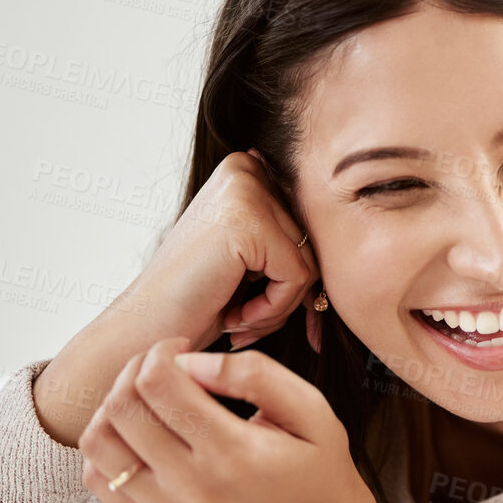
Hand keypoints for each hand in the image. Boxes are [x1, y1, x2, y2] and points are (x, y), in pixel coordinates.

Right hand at [33, 150, 318, 446]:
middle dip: (287, 294)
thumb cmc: (195, 303)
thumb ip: (289, 239)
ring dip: (279, 306)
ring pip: (311, 263)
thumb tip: (358, 238)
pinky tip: (233, 315)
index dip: (297, 277)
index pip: (311, 226)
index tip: (270, 309)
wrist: (144, 334)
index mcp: (247, 168)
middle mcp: (245, 167)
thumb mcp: (251, 259)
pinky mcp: (247, 221)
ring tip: (235, 316)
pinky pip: (299, 278)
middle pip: (314, 242)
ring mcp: (245, 189)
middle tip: (242, 317)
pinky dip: (272, 311)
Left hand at [77, 338, 394, 502]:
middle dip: (136, 370)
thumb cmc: (314, 462)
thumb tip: (189, 361)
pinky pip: (98, 478)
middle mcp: (194, 490)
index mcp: (233, 455)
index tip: (183, 349)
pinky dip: (108, 446)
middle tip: (164, 368)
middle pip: (121, 407)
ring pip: (98, 442)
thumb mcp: (310, 407)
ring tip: (146, 400)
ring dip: (113, 406)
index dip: (162, 351)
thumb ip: (254, 373)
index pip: (158, 383)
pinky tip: (141, 434)